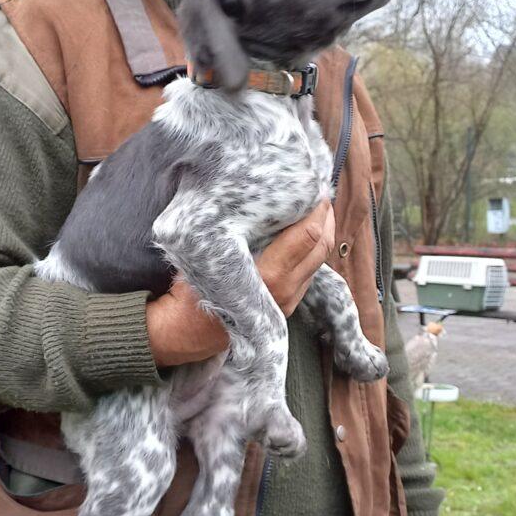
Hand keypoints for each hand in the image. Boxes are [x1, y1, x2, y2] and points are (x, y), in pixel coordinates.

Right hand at [147, 200, 335, 367]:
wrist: (190, 330)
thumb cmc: (194, 286)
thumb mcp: (212, 253)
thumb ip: (239, 230)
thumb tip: (261, 197)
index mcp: (269, 275)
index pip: (308, 235)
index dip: (315, 208)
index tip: (312, 185)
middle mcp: (286, 289)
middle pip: (322, 244)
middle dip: (325, 215)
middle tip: (318, 189)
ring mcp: (290, 299)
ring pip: (320, 258)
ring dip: (322, 230)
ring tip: (315, 206)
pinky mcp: (290, 303)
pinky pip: (310, 270)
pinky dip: (313, 247)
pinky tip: (304, 230)